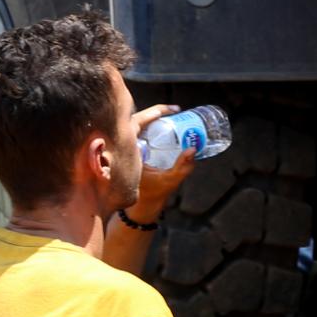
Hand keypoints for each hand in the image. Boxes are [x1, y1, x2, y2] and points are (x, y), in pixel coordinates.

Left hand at [127, 103, 192, 220]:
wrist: (140, 206)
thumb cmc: (152, 193)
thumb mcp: (170, 180)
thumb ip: (183, 167)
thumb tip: (193, 149)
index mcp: (128, 148)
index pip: (139, 120)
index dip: (157, 111)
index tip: (174, 110)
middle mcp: (124, 145)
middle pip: (140, 119)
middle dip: (158, 112)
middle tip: (177, 112)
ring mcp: (125, 147)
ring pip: (138, 125)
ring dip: (154, 118)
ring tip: (173, 117)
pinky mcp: (130, 151)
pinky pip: (139, 132)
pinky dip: (151, 127)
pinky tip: (164, 126)